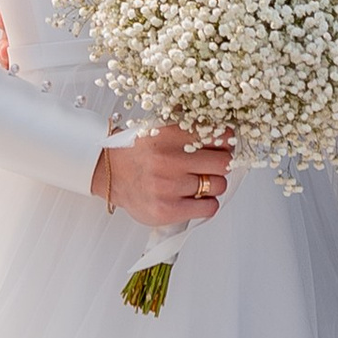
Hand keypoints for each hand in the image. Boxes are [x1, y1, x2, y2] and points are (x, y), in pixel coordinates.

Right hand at [94, 126, 234, 223]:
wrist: (112, 174)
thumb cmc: (139, 153)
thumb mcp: (161, 129)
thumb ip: (189, 127)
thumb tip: (225, 131)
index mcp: (169, 135)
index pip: (219, 137)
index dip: (226, 142)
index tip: (223, 146)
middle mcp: (168, 160)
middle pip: (223, 163)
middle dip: (221, 165)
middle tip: (211, 166)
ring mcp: (168, 186)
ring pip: (218, 186)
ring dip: (213, 185)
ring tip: (198, 182)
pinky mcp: (167, 210)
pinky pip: (208, 208)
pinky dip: (206, 204)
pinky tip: (195, 197)